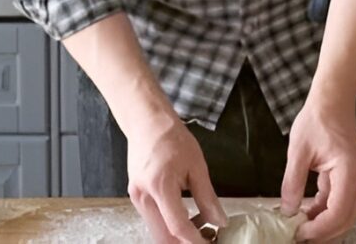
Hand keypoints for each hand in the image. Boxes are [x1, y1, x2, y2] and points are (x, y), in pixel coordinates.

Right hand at [125, 107, 226, 242]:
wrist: (147, 122)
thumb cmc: (173, 139)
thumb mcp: (196, 165)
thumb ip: (207, 196)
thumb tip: (219, 221)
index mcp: (160, 186)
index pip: (177, 226)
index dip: (195, 240)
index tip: (210, 243)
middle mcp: (143, 197)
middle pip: (163, 237)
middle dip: (184, 243)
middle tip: (206, 238)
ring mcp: (136, 199)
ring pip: (157, 231)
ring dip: (177, 235)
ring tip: (200, 226)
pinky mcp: (136, 197)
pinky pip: (153, 220)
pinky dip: (169, 224)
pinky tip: (187, 215)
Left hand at [280, 96, 355, 241]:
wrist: (332, 100)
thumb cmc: (317, 120)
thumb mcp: (298, 151)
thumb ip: (292, 183)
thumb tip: (287, 211)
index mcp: (349, 172)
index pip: (338, 213)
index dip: (319, 229)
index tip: (299, 233)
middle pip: (346, 219)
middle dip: (324, 233)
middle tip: (299, 236)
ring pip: (346, 214)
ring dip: (325, 224)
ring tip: (300, 227)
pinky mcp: (352, 178)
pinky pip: (341, 202)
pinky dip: (326, 211)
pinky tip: (307, 211)